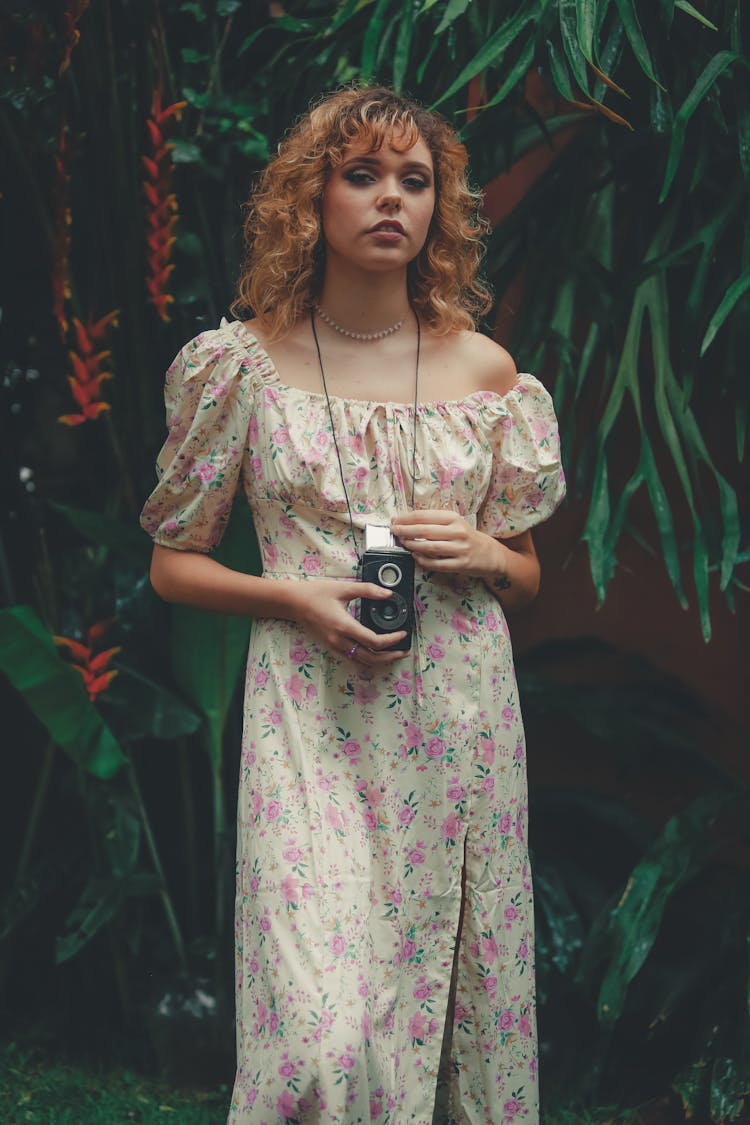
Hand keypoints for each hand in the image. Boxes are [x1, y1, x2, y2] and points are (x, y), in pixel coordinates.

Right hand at [287, 578, 408, 664]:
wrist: (293, 603)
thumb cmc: (316, 594)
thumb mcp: (344, 588)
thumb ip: (368, 590)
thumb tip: (388, 594)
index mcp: (344, 626)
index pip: (374, 641)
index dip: (392, 640)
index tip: (403, 633)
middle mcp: (340, 641)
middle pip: (371, 657)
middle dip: (390, 656)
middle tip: (404, 650)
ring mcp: (335, 647)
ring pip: (362, 661)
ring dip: (380, 660)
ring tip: (394, 653)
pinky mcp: (332, 647)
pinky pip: (354, 658)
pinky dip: (368, 658)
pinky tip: (376, 651)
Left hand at [391, 509, 505, 578]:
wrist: (492, 554)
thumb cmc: (469, 537)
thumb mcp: (456, 524)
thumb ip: (435, 523)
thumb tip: (408, 522)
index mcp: (454, 518)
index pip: (425, 516)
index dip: (406, 518)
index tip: (395, 520)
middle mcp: (458, 532)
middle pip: (425, 530)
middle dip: (405, 530)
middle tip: (395, 531)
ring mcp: (460, 549)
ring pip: (430, 547)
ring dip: (413, 545)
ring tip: (403, 543)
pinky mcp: (461, 564)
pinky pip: (438, 564)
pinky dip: (424, 561)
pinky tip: (416, 557)